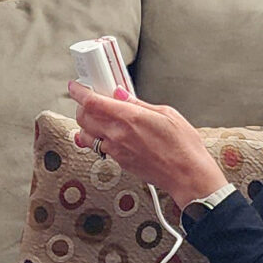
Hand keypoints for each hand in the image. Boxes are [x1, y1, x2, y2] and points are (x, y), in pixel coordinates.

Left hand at [67, 83, 229, 204]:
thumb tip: (122, 93)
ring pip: (86, 135)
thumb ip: (138, 103)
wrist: (186, 175)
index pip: (92, 102)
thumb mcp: (166, 113)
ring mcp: (116, 150)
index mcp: (129, 117)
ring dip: (86, 125)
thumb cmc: (183, 146)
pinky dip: (97, 139)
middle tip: (90, 100)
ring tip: (98, 118)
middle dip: (82, 106)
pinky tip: (109, 135)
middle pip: (83, 117)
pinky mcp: (119, 162)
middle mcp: (117, 134)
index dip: (79, 92)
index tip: (76, 87)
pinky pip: (99, 148)